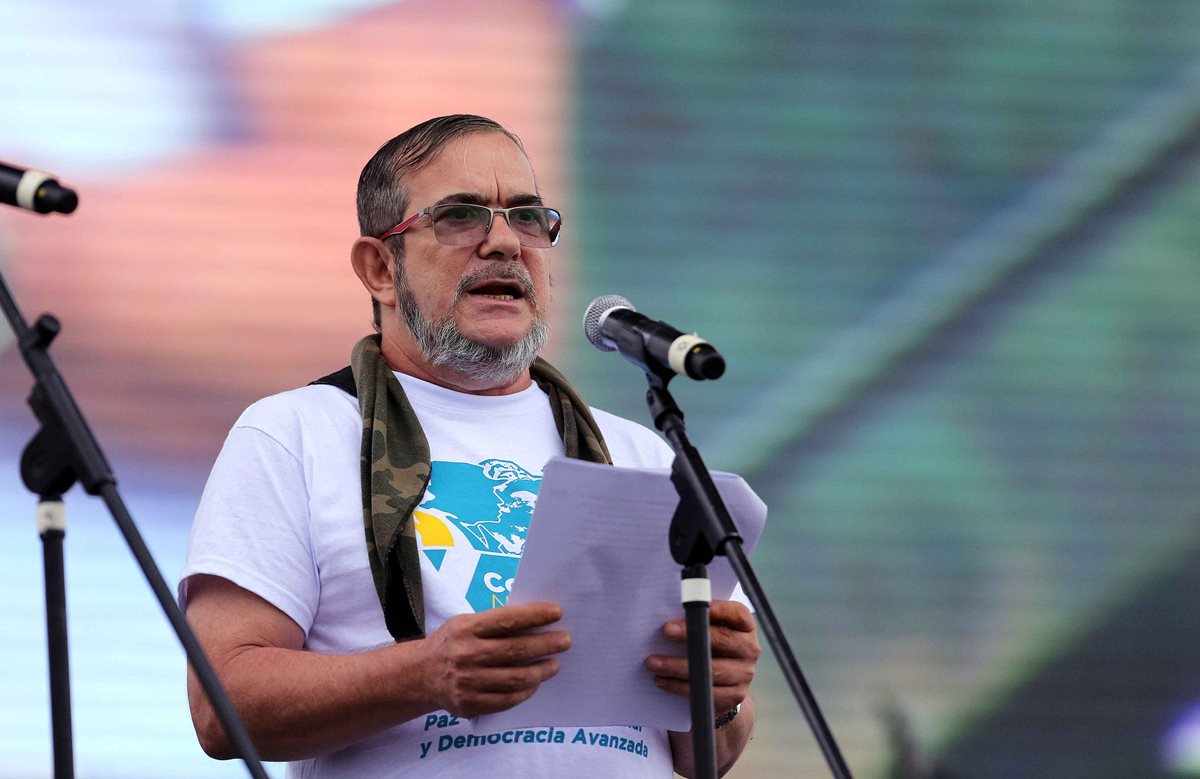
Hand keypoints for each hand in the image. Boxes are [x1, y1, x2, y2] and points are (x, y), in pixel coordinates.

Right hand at [421, 601, 569, 717]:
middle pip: (515, 650)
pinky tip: (535, 683)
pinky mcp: (469, 704)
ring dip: (541, 671)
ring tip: (555, 664)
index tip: (557, 612)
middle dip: (545, 644)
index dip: (534, 616)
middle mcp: (465, 655)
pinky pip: (506, 700)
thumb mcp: (465, 623)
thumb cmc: (452, 643)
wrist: (420, 675)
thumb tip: (537, 621)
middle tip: (565, 641)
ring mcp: (467, 682)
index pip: (507, 620)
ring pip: (515, 679)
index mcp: (466, 628)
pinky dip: (525, 691)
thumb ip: (494, 623)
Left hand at [645, 600, 758, 715]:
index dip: (716, 609)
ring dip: (677, 666)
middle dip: (691, 635)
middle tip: (666, 631)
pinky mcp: (734, 695)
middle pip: (722, 640)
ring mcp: (744, 673)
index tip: (690, 606)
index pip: (736, 614)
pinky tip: (661, 680)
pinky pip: (705, 692)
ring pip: (711, 670)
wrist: (726, 679)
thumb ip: (699, 617)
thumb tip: (668, 608)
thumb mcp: (711, 625)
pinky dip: (679, 686)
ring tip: (652, 662)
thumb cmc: (710, 642)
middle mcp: (749, 648)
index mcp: (745, 625)